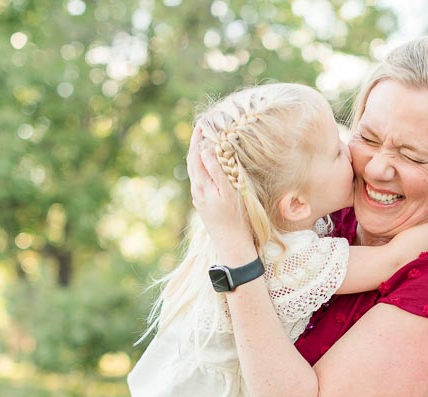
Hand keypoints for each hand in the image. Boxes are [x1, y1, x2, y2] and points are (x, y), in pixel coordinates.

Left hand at [186, 126, 254, 260]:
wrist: (232, 244)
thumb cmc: (235, 219)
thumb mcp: (227, 192)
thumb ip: (216, 170)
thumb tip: (205, 149)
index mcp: (201, 184)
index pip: (195, 154)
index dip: (198, 138)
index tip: (203, 122)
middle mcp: (198, 189)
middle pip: (193, 160)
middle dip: (197, 143)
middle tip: (204, 126)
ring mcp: (201, 197)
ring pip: (196, 169)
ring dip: (200, 153)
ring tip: (206, 140)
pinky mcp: (206, 202)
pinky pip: (202, 177)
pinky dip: (205, 164)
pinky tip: (211, 163)